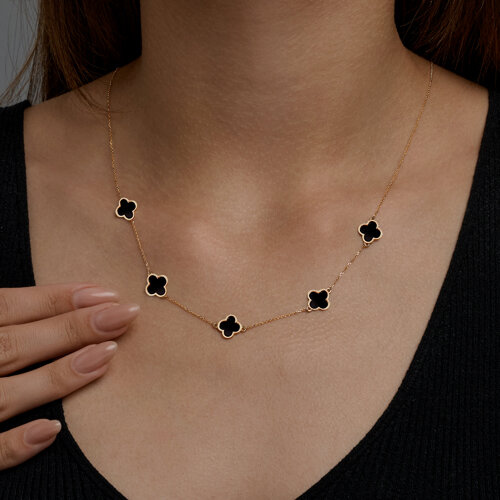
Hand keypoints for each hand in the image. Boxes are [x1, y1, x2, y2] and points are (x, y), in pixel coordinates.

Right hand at [0, 282, 139, 469]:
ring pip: (2, 394)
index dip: (55, 299)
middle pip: (13, 343)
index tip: (105, 293)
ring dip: (56, 376)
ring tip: (107, 355)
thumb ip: (2, 314)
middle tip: (124, 314)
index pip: (5, 305)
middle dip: (72, 328)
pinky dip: (12, 446)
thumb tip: (64, 297)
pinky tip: (52, 431)